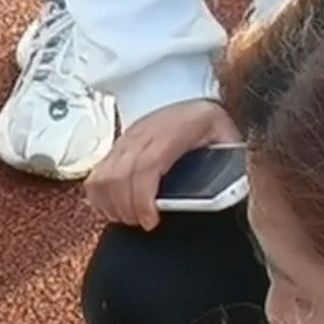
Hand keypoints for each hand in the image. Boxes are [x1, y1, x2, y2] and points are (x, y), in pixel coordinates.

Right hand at [85, 98, 242, 230]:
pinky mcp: (116, 147)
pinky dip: (99, 197)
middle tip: (142, 223)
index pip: (145, 167)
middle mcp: (143, 134)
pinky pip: (95, 175)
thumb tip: (227, 190)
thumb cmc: (209, 123)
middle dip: (127, 209)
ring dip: (110, 204)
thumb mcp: (227, 139)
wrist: (192, 100)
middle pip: (119, 176)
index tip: (150, 221)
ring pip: (102, 176)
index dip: (142, 199)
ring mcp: (126, 139)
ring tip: (128, 218)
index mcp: (172, 132)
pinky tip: (113, 208)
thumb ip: (227, 164)